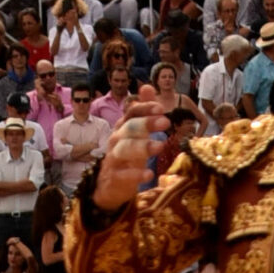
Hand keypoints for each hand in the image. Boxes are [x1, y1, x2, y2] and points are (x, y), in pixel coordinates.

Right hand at [90, 89, 168, 211]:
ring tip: (160, 147)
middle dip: (146, 123)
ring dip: (142, 146)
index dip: (144, 108)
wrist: (107, 185)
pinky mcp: (114, 178)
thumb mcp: (136, 133)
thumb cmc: (126, 155)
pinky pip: (122, 175)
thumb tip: (148, 87)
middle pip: (128, 128)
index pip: (131, 112)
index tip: (161, 107)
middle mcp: (116, 140)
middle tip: (166, 121)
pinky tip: (149, 174)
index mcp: (123, 128)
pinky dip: (135, 175)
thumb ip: (143, 111)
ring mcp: (113, 159)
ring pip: (124, 149)